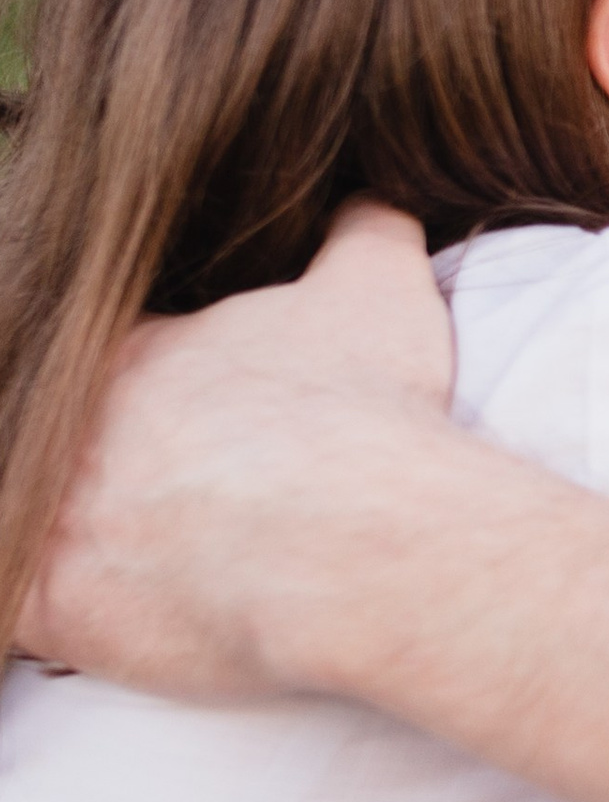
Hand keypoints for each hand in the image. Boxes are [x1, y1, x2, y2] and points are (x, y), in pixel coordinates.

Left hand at [21, 201, 454, 697]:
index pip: (105, 358)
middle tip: (169, 494)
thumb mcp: (378, 289)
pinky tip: (96, 604)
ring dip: (68, 527)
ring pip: (31, 508)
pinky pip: (12, 610)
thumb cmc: (364, 412)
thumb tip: (375, 192)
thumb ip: (365, 226)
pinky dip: (40, 608)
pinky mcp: (47, 604)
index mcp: (128, 349)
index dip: (149, 387)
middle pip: (60, 439)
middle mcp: (69, 429)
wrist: (356, 536)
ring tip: (133, 549)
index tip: (195, 418)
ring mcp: (48, 517)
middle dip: (104, 463)